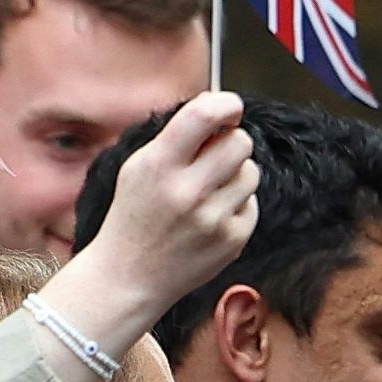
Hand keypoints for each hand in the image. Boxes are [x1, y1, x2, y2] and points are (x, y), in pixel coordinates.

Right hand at [37, 92, 256, 358]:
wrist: (129, 277)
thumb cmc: (134, 216)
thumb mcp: (137, 167)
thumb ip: (176, 137)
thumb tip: (218, 108)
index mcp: (158, 166)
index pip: (204, 115)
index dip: (225, 103)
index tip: (230, 107)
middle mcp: (187, 192)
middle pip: (240, 142)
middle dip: (232, 142)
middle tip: (216, 154)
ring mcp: (212, 219)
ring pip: (251, 172)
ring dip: (236, 173)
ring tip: (211, 189)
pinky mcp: (232, 241)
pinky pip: (252, 203)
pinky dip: (237, 204)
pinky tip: (212, 216)